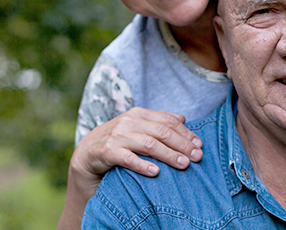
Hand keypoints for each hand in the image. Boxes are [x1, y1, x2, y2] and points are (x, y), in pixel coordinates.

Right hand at [70, 107, 202, 190]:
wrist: (86, 155)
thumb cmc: (119, 142)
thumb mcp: (138, 129)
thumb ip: (159, 123)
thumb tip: (183, 119)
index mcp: (140, 114)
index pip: (169, 122)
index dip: (186, 133)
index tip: (199, 145)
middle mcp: (129, 122)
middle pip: (162, 132)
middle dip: (182, 145)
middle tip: (197, 157)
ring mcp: (117, 136)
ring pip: (148, 144)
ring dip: (169, 155)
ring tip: (183, 165)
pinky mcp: (106, 152)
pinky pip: (127, 158)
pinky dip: (142, 165)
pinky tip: (156, 172)